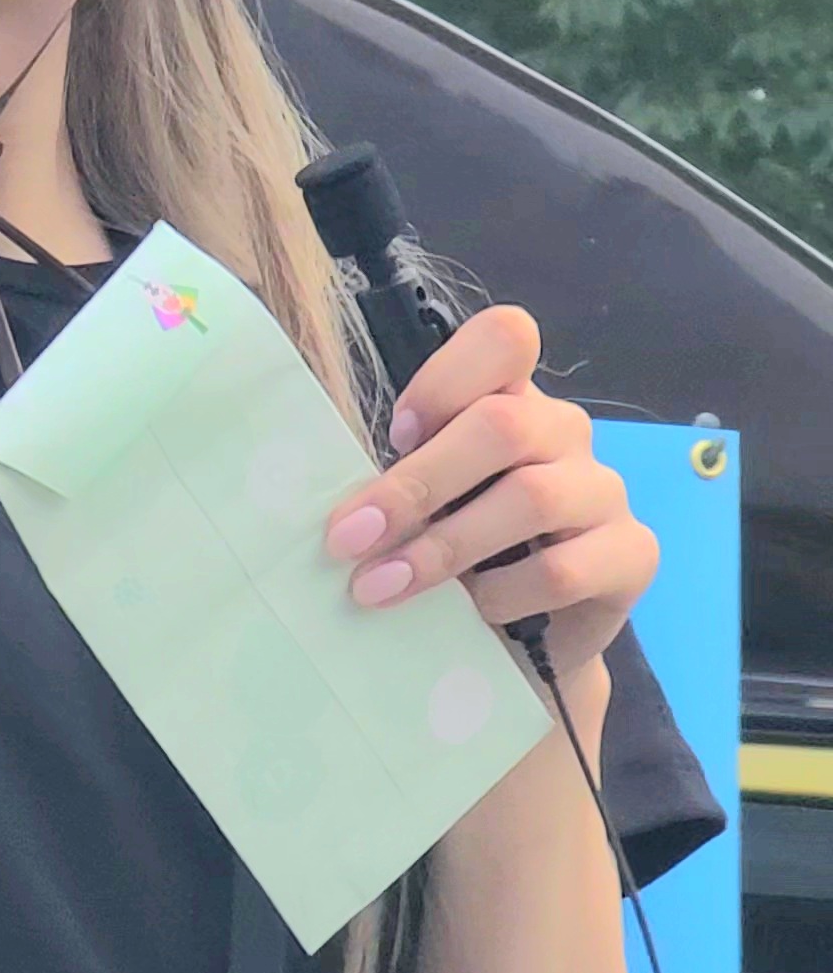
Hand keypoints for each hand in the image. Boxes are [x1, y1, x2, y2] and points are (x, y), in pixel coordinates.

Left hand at [322, 304, 655, 680]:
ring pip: (532, 498)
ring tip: (383, 586)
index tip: (393, 435)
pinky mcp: (633, 554)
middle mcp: (565, 432)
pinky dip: (502, 594)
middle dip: (415, 484)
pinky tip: (471, 613)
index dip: (444, 379)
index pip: (505, 338)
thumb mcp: (424, 502)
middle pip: (503, 425)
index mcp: (511, 399)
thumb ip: (397, 477)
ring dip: (443, 547)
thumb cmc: (462, 550)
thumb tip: (339, 511)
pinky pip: (564, 569)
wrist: (531, 634)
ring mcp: (605, 489)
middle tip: (350, 538)